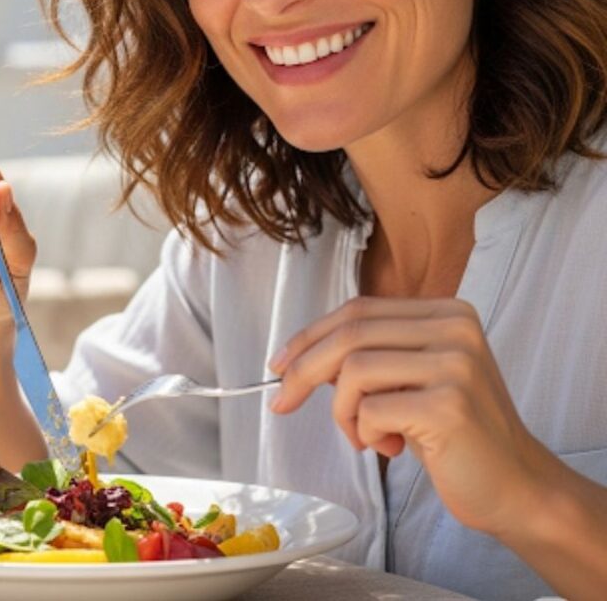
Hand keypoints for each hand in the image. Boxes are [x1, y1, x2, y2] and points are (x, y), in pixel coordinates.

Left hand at [268, 296, 546, 535]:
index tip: (280, 364)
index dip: (310, 336)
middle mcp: (455, 329)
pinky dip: (364, 433)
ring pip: (353, 370)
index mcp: (447, 312)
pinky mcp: (448, 405)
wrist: (516, 486)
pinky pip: (370, 411)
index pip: (359, 310)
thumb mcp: (411, 378)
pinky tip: (389, 448)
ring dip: (342, 412)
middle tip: (283, 403)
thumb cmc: (454, 435)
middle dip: (304, 370)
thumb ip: (370, 355)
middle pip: (350, 333)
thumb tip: (300, 355)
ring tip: (364, 437)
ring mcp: (456, 365)